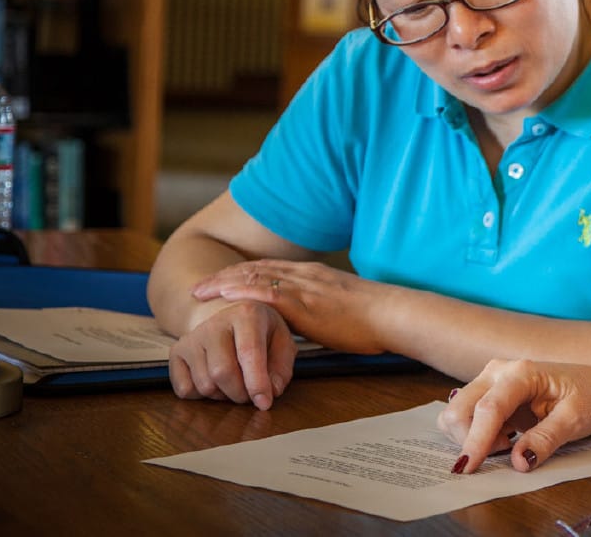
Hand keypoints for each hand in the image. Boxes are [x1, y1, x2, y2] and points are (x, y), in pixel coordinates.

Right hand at [168, 299, 296, 409]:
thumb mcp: (282, 342)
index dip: (257, 383)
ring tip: (235, 383)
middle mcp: (214, 323)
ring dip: (223, 395)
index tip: (264, 403)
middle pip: (221, 372)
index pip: (248, 353)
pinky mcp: (176, 352)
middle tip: (250, 395)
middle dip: (239, 393)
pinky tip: (215, 382)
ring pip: (204, 384)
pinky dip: (202, 396)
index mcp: (246, 315)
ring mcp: (191, 338)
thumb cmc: (261, 332)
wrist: (228, 317)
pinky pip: (185, 389)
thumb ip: (282, 367)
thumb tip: (273, 392)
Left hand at [191, 259, 391, 354]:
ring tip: (200, 290)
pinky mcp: (305, 301)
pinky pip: (267, 292)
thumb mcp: (342, 307)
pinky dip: (242, 291)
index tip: (220, 281)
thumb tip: (311, 321)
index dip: (241, 274)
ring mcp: (304, 286)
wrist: (391, 314)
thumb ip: (322, 309)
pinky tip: (225, 295)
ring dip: (224, 282)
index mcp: (313, 275)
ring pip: (254, 277)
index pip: (269, 269)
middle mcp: (305, 274)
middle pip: (255, 269)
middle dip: (224, 276)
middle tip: (199, 286)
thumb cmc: (373, 318)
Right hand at [437, 359, 590, 474]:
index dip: (476, 440)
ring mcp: (491, 381)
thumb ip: (546, 439)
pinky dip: (475, 435)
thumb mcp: (575, 419)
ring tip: (506, 442)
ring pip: (457, 413)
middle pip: (460, 408)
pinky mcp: (489, 394)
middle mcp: (499, 372)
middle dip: (469, 439)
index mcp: (521, 373)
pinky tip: (502, 437)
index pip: (489, 408)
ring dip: (471, 437)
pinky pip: (466, 418)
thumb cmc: (590, 396)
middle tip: (504, 449)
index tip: (468, 468)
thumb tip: (519, 461)